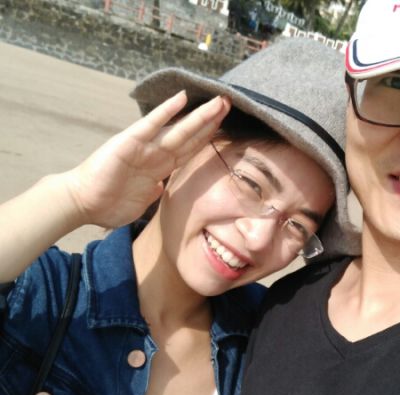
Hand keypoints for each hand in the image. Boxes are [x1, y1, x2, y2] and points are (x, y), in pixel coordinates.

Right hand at [64, 91, 230, 228]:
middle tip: (230, 105)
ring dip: (200, 116)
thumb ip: (153, 192)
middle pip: (190, 136)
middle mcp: (155, 154)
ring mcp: (144, 146)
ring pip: (178, 129)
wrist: (83, 203)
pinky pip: (151, 125)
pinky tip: (182, 98)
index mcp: (159, 168)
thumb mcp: (140, 201)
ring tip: (219, 102)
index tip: (225, 128)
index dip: (208, 139)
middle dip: (211, 122)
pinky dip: (166, 111)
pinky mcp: (129, 142)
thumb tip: (162, 187)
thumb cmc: (109, 204)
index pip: (189, 150)